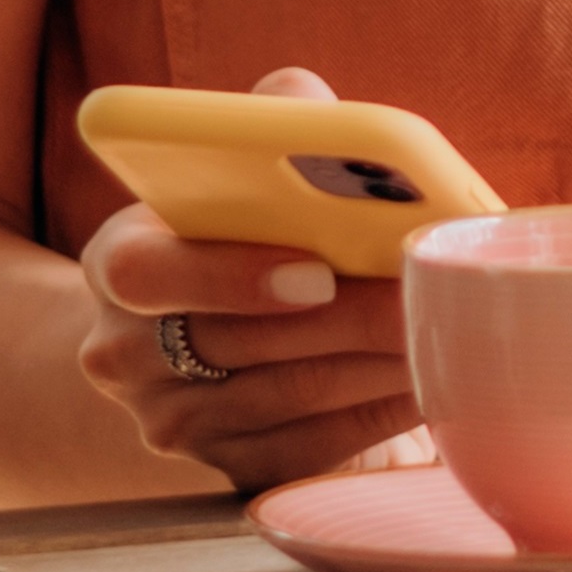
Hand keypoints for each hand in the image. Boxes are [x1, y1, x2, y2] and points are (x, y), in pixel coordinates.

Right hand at [71, 66, 417, 489]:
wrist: (202, 347)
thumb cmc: (242, 241)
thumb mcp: (239, 181)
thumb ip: (266, 126)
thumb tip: (298, 100)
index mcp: (118, 262)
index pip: (142, 271)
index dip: (227, 274)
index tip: (316, 270)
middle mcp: (124, 353)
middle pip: (244, 342)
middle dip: (353, 317)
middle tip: (433, 295)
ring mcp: (171, 423)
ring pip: (290, 397)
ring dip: (381, 363)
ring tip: (453, 327)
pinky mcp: (227, 470)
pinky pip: (312, 448)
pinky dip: (380, 412)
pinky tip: (434, 379)